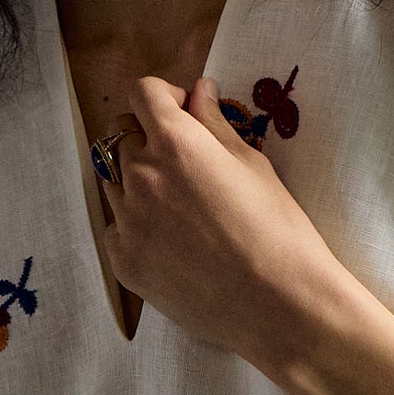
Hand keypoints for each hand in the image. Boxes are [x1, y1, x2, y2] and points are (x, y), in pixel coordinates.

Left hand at [100, 73, 342, 364]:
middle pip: (124, 136)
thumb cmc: (277, 229)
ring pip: (116, 181)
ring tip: (183, 208)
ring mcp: (127, 221)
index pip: (143, 93)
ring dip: (139, 181)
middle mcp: (140, 176)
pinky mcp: (124, 260)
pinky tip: (175, 242)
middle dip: (152, 139)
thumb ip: (215, 123)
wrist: (278, 304)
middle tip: (189, 165)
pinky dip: (137, 224)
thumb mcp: (252, 164)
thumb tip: (199, 91)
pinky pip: (117, 226)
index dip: (165, 97)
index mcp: (175, 143)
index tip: (185, 113)